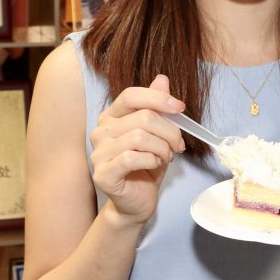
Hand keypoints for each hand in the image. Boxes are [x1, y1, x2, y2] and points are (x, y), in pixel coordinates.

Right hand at [89, 74, 186, 225]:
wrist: (137, 201)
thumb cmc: (147, 165)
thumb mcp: (158, 132)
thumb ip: (157, 106)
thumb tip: (162, 78)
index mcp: (112, 116)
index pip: (131, 95)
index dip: (158, 98)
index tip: (180, 108)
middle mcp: (101, 131)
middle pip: (143, 117)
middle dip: (169, 131)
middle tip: (178, 145)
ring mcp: (98, 153)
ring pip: (140, 137)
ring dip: (162, 148)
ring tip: (166, 157)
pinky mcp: (102, 173)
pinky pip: (132, 158)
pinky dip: (151, 160)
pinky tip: (154, 165)